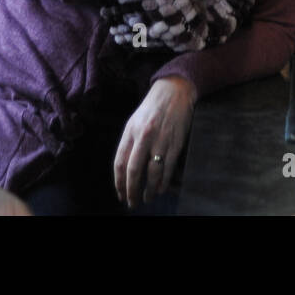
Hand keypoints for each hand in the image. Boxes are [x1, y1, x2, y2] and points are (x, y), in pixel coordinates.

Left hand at [113, 76, 195, 207]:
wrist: (174, 91)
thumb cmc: (152, 108)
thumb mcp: (134, 121)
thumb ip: (129, 143)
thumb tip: (126, 169)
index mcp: (130, 131)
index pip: (120, 162)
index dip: (119, 181)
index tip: (120, 193)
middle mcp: (144, 137)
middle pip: (134, 170)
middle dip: (132, 190)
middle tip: (132, 202)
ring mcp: (161, 141)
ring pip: (152, 173)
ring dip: (149, 190)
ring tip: (147, 198)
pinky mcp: (175, 143)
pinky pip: (168, 168)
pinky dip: (164, 182)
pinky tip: (160, 189)